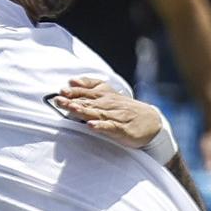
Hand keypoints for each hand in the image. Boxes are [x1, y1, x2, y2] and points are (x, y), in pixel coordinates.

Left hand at [51, 76, 167, 152]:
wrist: (151, 121)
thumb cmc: (126, 109)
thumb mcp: (109, 94)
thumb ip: (90, 86)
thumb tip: (72, 80)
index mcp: (104, 96)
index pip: (86, 92)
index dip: (73, 92)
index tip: (60, 92)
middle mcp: (108, 105)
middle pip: (88, 102)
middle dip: (72, 101)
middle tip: (58, 100)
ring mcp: (115, 117)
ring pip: (96, 113)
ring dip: (83, 111)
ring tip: (71, 109)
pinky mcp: (122, 130)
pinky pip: (110, 127)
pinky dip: (100, 126)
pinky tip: (91, 126)